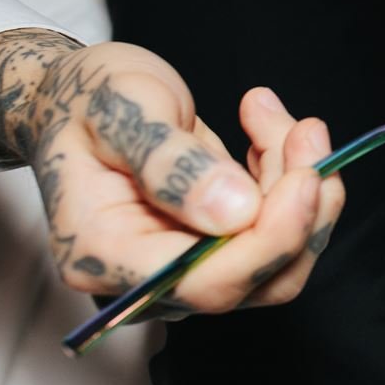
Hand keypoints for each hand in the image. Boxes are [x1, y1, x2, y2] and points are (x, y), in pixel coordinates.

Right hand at [0, 31, 344, 313]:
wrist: (78, 102)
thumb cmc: (86, 102)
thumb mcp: (119, 111)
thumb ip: (168, 161)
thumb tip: (235, 212)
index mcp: (106, 254)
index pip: (208, 282)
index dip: (271, 239)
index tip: (306, 176)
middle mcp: (148, 279)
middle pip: (262, 280)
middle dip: (303, 207)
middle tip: (306, 128)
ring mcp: (187, 269)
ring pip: (284, 256)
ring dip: (304, 183)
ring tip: (268, 111)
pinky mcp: (219, 248)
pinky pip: (281, 230)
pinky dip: (292, 176)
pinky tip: (265, 126)